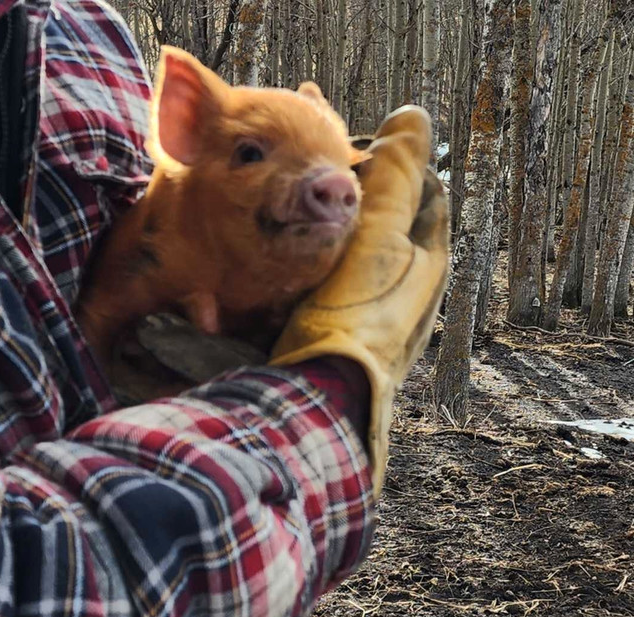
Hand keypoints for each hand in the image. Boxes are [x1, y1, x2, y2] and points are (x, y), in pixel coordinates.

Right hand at [270, 106, 448, 494]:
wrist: (318, 399)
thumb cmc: (352, 317)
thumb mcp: (377, 238)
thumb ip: (395, 180)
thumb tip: (416, 117)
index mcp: (429, 261)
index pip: (423, 192)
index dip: (392, 163)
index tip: (349, 146)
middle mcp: (412, 291)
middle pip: (390, 225)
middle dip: (359, 197)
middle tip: (316, 177)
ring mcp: (380, 317)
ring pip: (359, 256)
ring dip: (333, 232)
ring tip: (296, 213)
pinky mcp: (346, 337)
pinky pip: (334, 287)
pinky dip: (316, 267)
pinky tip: (287, 263)